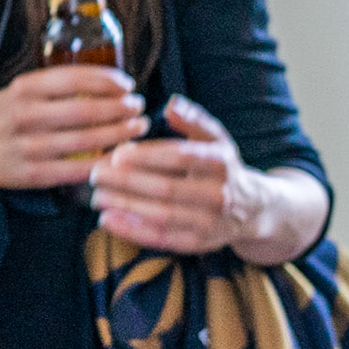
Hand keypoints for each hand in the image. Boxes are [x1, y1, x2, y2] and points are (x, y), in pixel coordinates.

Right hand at [0, 65, 147, 192]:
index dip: (107, 80)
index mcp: (22, 89)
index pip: (73, 78)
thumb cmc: (2, 118)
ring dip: (118, 134)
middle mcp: (23, 115)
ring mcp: (26, 146)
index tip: (128, 84)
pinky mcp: (32, 174)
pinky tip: (119, 158)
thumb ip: (53, 87)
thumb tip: (106, 82)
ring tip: (137, 128)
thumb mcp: (18, 92)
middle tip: (139, 107)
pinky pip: (76, 169)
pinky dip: (102, 164)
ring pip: (84, 140)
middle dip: (119, 108)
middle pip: (84, 110)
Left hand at [89, 96, 262, 253]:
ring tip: (95, 195)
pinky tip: (106, 219)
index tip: (116, 153)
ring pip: (161, 216)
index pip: (179, 157)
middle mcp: (217, 194)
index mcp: (219, 163)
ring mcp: (209, 222)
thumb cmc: (221, 166)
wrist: (253, 209)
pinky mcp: (199, 243)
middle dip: (126, 182)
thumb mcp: (215, 138)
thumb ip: (193, 120)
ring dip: (124, 206)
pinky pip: (162, 239)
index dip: (147, 156)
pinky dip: (132, 231)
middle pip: (166, 189)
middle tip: (95, 174)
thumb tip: (171, 104)